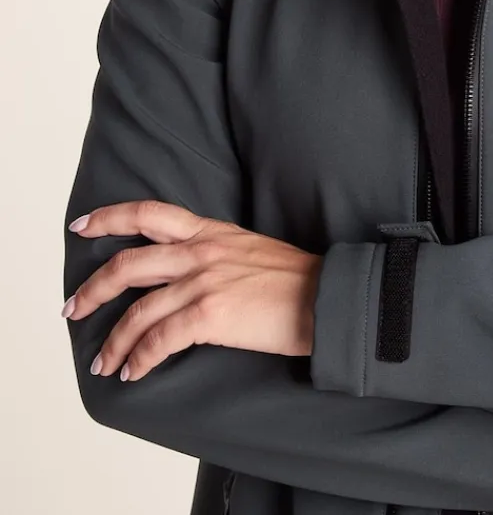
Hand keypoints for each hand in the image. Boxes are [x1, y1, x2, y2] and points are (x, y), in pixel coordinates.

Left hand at [62, 200, 322, 382]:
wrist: (326, 296)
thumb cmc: (296, 280)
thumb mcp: (249, 249)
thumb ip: (214, 255)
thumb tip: (187, 278)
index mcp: (211, 231)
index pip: (150, 213)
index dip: (110, 217)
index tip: (82, 226)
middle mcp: (202, 251)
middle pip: (129, 263)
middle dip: (93, 289)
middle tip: (72, 308)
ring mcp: (204, 281)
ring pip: (138, 310)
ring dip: (114, 341)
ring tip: (103, 361)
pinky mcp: (211, 314)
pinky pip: (160, 339)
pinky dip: (140, 358)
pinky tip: (134, 371)